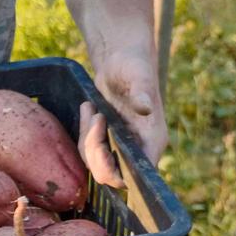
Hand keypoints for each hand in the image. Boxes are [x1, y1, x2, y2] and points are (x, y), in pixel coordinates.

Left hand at [79, 47, 167, 188]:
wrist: (121, 60)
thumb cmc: (134, 65)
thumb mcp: (138, 76)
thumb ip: (142, 93)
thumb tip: (145, 108)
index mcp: (153, 139)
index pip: (136, 173)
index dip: (114, 170)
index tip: (100, 148)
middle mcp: (140, 147)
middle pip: (110, 174)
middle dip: (94, 153)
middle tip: (94, 120)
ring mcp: (123, 146)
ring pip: (95, 163)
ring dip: (86, 140)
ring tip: (92, 109)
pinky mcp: (108, 141)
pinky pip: (89, 150)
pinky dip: (83, 133)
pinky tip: (87, 108)